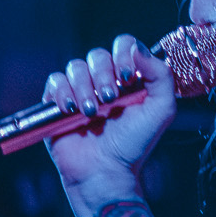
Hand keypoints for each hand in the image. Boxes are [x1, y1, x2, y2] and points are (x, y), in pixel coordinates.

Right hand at [43, 35, 176, 191]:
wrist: (106, 171)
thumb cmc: (135, 143)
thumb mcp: (161, 109)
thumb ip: (160, 75)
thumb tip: (138, 49)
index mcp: (128, 78)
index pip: (124, 45)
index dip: (123, 53)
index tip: (126, 77)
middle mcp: (104, 80)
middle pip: (97, 55)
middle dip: (103, 75)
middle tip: (109, 100)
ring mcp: (80, 91)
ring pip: (75, 67)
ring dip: (84, 87)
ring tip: (92, 112)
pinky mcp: (58, 103)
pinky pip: (55, 81)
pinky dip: (62, 92)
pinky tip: (71, 109)